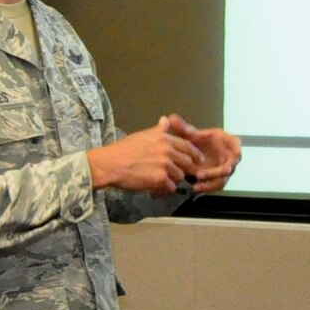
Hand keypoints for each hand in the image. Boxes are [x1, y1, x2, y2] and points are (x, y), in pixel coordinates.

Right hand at [87, 119, 204, 195]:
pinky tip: (155, 188)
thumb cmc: (123, 149)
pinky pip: (170, 187)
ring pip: (179, 176)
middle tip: (173, 173)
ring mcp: (165, 165)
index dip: (195, 154)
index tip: (198, 160)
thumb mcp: (143, 135)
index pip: (187, 146)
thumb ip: (158, 130)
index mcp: (164, 139)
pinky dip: (164, 190)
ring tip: (159, 181)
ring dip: (171, 180)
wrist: (110, 164)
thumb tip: (166, 120)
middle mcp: (167, 151)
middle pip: (187, 163)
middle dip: (182, 169)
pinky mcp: (160, 179)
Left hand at [164, 114, 241, 193]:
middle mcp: (227, 156)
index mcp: (224, 141)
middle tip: (210, 170)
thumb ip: (182, 128)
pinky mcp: (217, 178)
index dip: (237, 148)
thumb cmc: (196, 142)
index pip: (236, 143)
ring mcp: (223, 168)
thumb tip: (171, 118)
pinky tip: (196, 186)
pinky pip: (216, 185)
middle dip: (221, 170)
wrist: (192, 154)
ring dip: (212, 181)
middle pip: (231, 165)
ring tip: (198, 181)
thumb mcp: (189, 135)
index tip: (236, 152)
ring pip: (223, 178)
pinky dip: (207, 187)